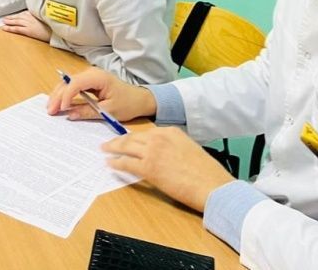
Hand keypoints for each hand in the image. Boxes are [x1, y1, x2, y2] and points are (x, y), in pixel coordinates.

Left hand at [2, 10, 51, 40]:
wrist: (55, 32)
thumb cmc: (51, 26)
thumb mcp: (44, 19)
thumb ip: (38, 18)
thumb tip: (33, 19)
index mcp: (34, 13)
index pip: (23, 14)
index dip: (16, 15)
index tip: (11, 16)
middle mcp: (30, 17)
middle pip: (18, 17)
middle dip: (11, 18)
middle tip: (4, 19)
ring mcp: (29, 23)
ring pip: (16, 22)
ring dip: (9, 22)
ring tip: (3, 22)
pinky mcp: (28, 30)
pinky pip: (17, 29)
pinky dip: (10, 28)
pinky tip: (5, 28)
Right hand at [46, 67, 156, 123]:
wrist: (139, 99)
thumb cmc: (128, 104)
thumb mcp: (109, 111)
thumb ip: (88, 112)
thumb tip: (70, 115)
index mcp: (99, 77)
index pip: (76, 83)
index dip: (67, 95)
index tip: (62, 109)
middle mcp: (91, 73)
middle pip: (68, 82)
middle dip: (58, 96)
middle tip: (50, 111)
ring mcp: (89, 75)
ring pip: (68, 83)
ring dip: (58, 95)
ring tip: (51, 108)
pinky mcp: (88, 81)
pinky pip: (72, 86)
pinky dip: (64, 95)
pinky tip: (58, 104)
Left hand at [102, 127, 234, 212]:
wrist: (213, 186)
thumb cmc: (207, 173)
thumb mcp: (190, 149)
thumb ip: (174, 146)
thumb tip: (163, 153)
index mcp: (171, 131)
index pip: (146, 132)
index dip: (134, 137)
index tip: (127, 139)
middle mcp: (159, 137)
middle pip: (133, 137)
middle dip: (119, 140)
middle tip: (108, 144)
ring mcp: (152, 152)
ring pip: (126, 147)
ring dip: (112, 149)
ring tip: (105, 150)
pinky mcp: (148, 168)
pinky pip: (126, 163)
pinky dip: (116, 163)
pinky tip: (110, 164)